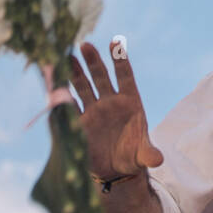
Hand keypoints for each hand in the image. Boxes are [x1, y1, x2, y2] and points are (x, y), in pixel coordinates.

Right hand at [68, 41, 163, 180]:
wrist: (116, 171)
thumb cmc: (133, 158)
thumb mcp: (142, 156)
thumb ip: (149, 154)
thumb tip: (158, 160)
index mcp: (130, 103)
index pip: (125, 76)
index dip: (120, 59)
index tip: (115, 42)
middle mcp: (110, 103)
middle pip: (101, 77)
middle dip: (93, 61)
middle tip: (85, 45)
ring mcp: (94, 111)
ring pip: (84, 86)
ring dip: (75, 72)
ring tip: (66, 57)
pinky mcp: (81, 123)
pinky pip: (71, 105)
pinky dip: (63, 96)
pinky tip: (54, 84)